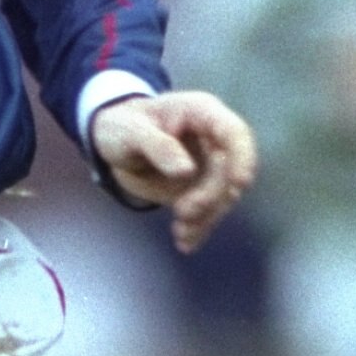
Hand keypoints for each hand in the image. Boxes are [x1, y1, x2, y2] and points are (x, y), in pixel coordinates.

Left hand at [91, 89, 257, 251]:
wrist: (113, 142)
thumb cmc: (121, 126)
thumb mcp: (130, 132)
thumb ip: (158, 147)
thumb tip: (186, 171)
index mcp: (201, 113)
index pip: (234, 133)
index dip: (243, 157)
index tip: (239, 183)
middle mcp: (212, 139)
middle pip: (230, 170)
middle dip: (212, 196)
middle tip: (183, 212)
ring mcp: (209, 165)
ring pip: (223, 196)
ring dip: (206, 217)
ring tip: (180, 233)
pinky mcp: (200, 188)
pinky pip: (209, 211)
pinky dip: (199, 228)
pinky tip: (185, 243)